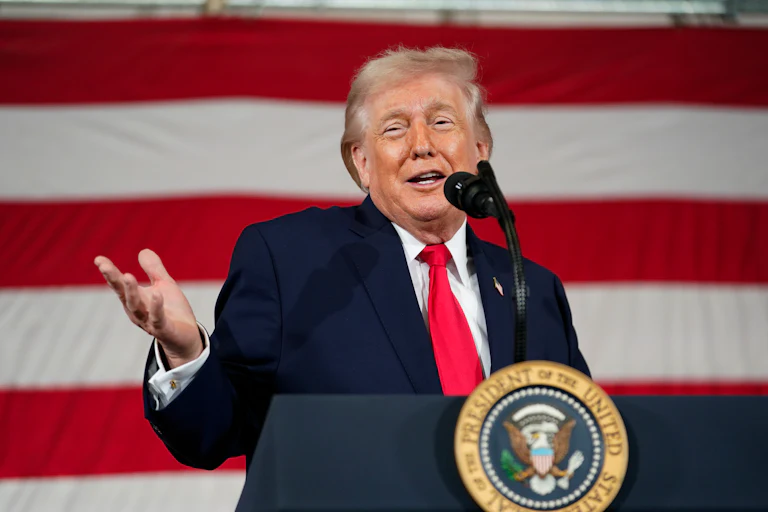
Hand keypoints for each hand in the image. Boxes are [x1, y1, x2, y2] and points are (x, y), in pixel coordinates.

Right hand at [94, 249, 201, 367]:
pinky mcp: (163, 330)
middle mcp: (137, 311)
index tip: (98, 259)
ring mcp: (148, 321)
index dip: (109, 272)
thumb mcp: (164, 286)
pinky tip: (156, 295)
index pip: (119, 284)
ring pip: (136, 306)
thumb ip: (154, 270)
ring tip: (128, 275)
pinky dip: (156, 307)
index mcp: (136, 299)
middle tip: (104, 265)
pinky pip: (157, 318)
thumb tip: (143, 250)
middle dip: (113, 280)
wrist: (187, 337)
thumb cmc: (173, 311)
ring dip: (131, 291)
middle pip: (123, 294)